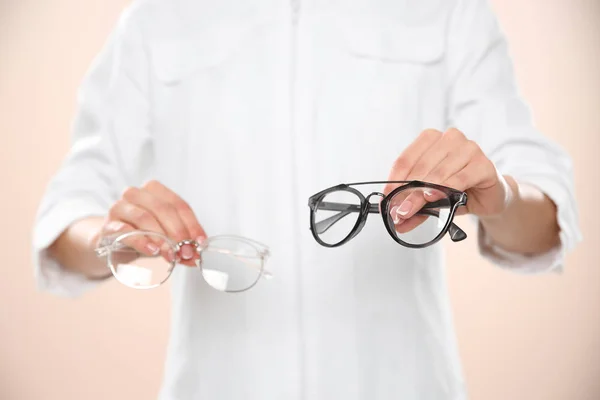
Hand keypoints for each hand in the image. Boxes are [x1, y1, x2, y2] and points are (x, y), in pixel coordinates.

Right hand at [94, 180, 206, 266]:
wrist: (112, 244)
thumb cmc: (143, 234)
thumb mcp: (165, 234)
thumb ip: (181, 240)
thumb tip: (196, 254)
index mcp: (154, 189)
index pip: (179, 205)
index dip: (192, 225)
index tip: (200, 243)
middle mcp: (136, 194)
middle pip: (163, 209)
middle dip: (178, 233)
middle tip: (186, 252)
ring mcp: (119, 207)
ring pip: (144, 218)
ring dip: (161, 238)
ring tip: (171, 254)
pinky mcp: (108, 225)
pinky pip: (125, 231)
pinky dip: (141, 241)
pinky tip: (152, 250)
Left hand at [384, 128, 514, 227]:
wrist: (488, 198)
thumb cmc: (457, 191)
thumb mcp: (429, 198)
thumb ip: (413, 205)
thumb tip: (396, 219)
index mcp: (432, 139)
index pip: (405, 159)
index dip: (392, 181)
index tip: (385, 200)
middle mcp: (450, 138)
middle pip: (420, 167)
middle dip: (405, 193)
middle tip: (397, 212)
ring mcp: (469, 148)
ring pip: (438, 173)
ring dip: (421, 195)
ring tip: (410, 210)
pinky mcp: (484, 164)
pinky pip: (459, 178)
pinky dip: (444, 189)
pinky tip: (433, 197)